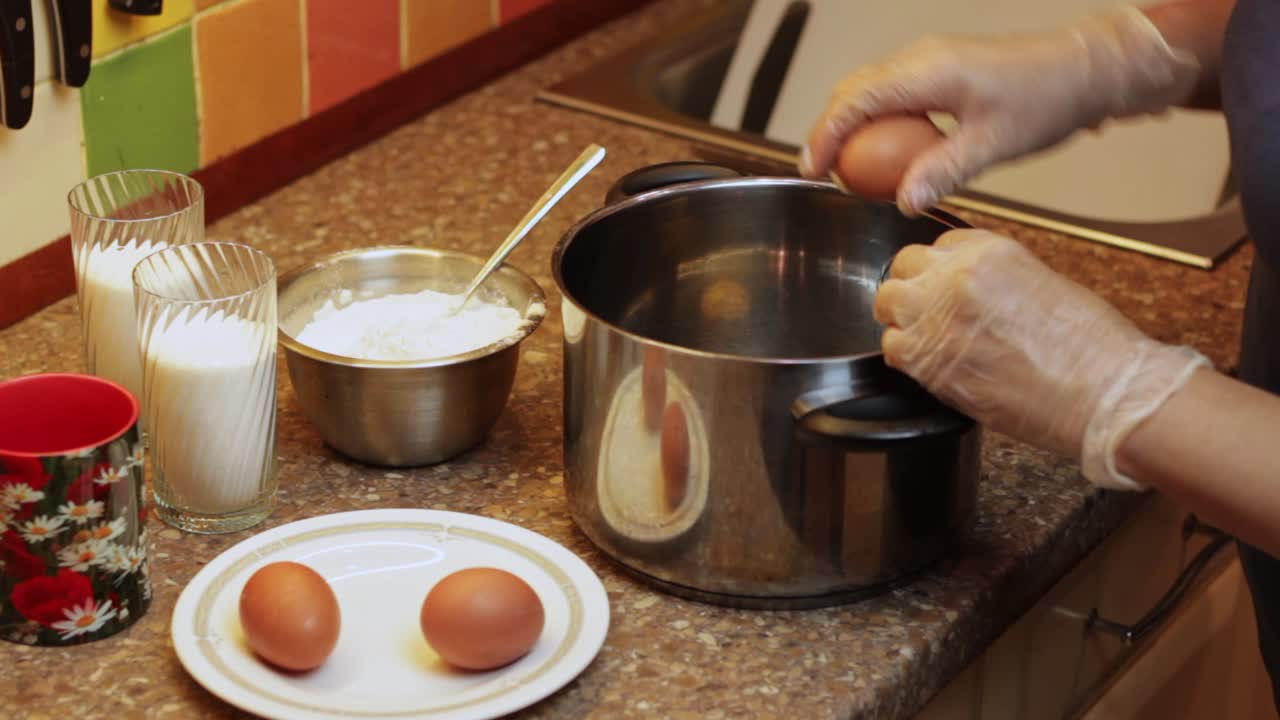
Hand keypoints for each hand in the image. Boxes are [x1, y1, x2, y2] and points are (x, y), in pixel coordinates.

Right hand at [800, 7, 1198, 214]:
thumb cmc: (1048, 98)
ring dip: (852, 126)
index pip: (855, 100)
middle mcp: (922, 59)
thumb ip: (944, 172)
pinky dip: (878, 123)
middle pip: (853, 91)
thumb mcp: (995, 144)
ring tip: (848, 169)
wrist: (1086, 70)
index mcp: (928, 71)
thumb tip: (904, 201)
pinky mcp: (941, 71)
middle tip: (823, 174)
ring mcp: (931, 61)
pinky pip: (894, 94)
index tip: (812, 169)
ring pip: (870, 90)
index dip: (825, 135)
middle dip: (829, 131)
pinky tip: (886, 155)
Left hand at [874, 230, 1207, 488]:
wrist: (1104, 392)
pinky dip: (906, 358)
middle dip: (913, 289)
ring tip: (930, 341)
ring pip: (888, 306)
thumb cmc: (1090, 347)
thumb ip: (993, 279)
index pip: (938, 246)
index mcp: (989, 250)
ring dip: (903, 322)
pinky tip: (932, 365)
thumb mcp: (1041, 283)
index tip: (946, 287)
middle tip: (930, 314)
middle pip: (904, 268)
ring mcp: (938, 317)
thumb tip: (967, 290)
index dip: (940, 269)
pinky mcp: (929, 361)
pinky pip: (892, 350)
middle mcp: (957, 277)